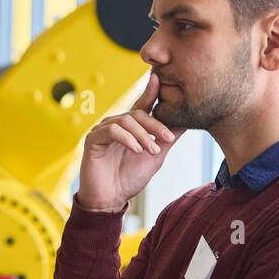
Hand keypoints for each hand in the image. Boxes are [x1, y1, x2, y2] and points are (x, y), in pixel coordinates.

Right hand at [76, 70, 183, 212]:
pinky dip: (127, 138)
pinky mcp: (93, 139)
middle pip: (138, 113)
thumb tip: (186, 122)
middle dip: (155, 125)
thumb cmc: (129, 179)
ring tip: (151, 150)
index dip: (151, 91)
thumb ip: (166, 139)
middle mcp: (116, 125)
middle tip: (167, 138)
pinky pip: (112, 130)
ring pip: (126, 121)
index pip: (143, 105)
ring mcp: (103, 131)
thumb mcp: (155, 157)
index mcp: (130, 127)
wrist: (110, 199)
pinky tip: (136, 150)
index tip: (159, 78)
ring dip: (142, 135)